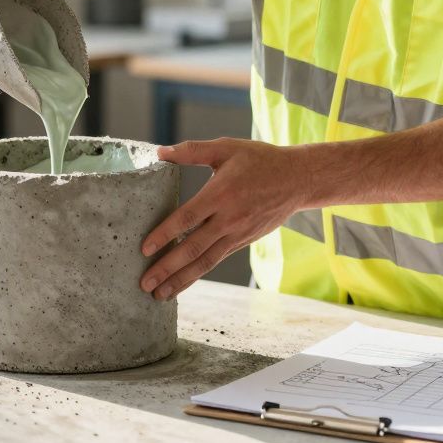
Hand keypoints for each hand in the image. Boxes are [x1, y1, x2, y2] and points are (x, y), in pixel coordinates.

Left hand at [140, 138, 311, 300]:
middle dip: (168, 268)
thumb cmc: (259, 160)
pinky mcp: (243, 241)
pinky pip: (217, 260)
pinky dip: (198, 274)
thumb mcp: (226, 148)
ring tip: (160, 295)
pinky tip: (182, 282)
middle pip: (193, 248)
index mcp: (221, 193)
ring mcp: (237, 234)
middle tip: (144, 283)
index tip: (144, 248)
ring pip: (206, 261)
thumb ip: (191, 150)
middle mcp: (229, 218)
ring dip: (181, 280)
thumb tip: (159, 151)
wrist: (298, 180)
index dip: (165, 234)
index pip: (187, 218)